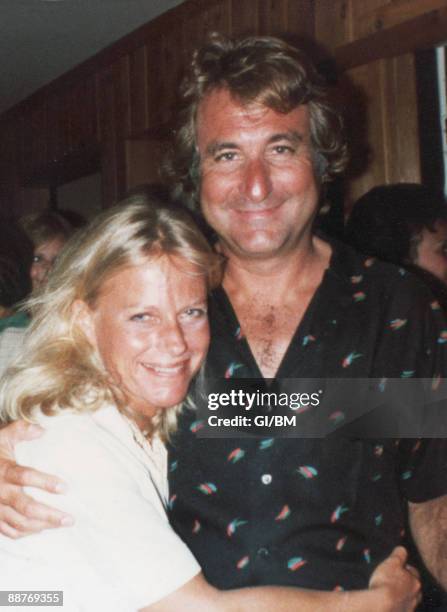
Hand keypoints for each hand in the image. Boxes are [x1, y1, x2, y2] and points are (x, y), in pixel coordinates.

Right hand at [0, 420, 72, 537]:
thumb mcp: (2, 437)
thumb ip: (21, 431)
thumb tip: (42, 430)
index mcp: (5, 470)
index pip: (26, 477)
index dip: (45, 483)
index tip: (65, 488)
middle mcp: (0, 492)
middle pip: (27, 507)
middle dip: (50, 515)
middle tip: (70, 519)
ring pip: (20, 523)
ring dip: (42, 526)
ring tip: (61, 524)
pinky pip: (9, 531)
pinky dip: (25, 533)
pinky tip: (39, 529)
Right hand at [369, 546, 420, 611]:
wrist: (381, 605)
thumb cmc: (387, 582)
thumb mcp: (391, 563)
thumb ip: (398, 555)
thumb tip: (402, 549)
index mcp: (415, 582)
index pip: (413, 572)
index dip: (405, 568)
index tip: (398, 567)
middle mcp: (415, 596)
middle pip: (413, 587)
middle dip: (406, 583)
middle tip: (395, 579)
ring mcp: (409, 607)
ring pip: (407, 598)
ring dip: (401, 594)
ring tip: (390, 591)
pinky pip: (400, 607)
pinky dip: (396, 603)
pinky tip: (388, 600)